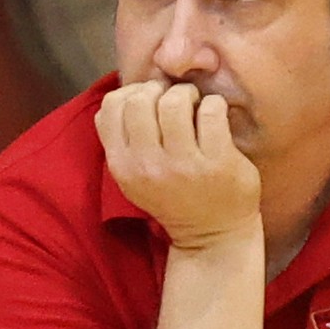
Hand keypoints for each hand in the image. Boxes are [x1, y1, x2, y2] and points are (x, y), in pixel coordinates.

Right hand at [95, 77, 260, 250]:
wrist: (212, 236)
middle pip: (140, 99)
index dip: (131, 93)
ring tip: (195, 108)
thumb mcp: (134, 176)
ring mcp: (184, 165)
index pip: (111, 108)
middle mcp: (149, 166)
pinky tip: (215, 118)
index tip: (149, 102)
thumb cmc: (173, 196)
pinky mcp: (218, 162)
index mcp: (123, 167)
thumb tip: (126, 92)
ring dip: (188, 95)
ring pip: (174, 101)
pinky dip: (214, 105)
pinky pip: (211, 110)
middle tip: (175, 104)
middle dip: (159, 91)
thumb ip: (123, 139)